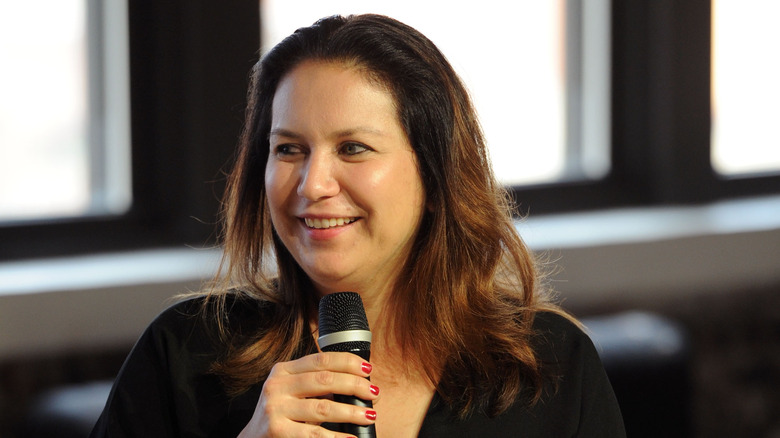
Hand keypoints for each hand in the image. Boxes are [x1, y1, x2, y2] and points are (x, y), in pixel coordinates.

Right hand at [238, 352, 378, 436]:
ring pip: (323, 408)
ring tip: (369, 415)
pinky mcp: (278, 432)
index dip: (348, 362)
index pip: (321, 360)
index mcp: (283, 371)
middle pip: (324, 380)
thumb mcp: (291, 391)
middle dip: (354, 385)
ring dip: (351, 412)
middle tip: (373, 392)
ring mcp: (276, 410)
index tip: (368, 369)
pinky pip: (315, 435)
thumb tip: (359, 383)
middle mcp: (277, 387)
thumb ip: (316, 383)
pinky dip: (338, 437)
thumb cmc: (280, 414)